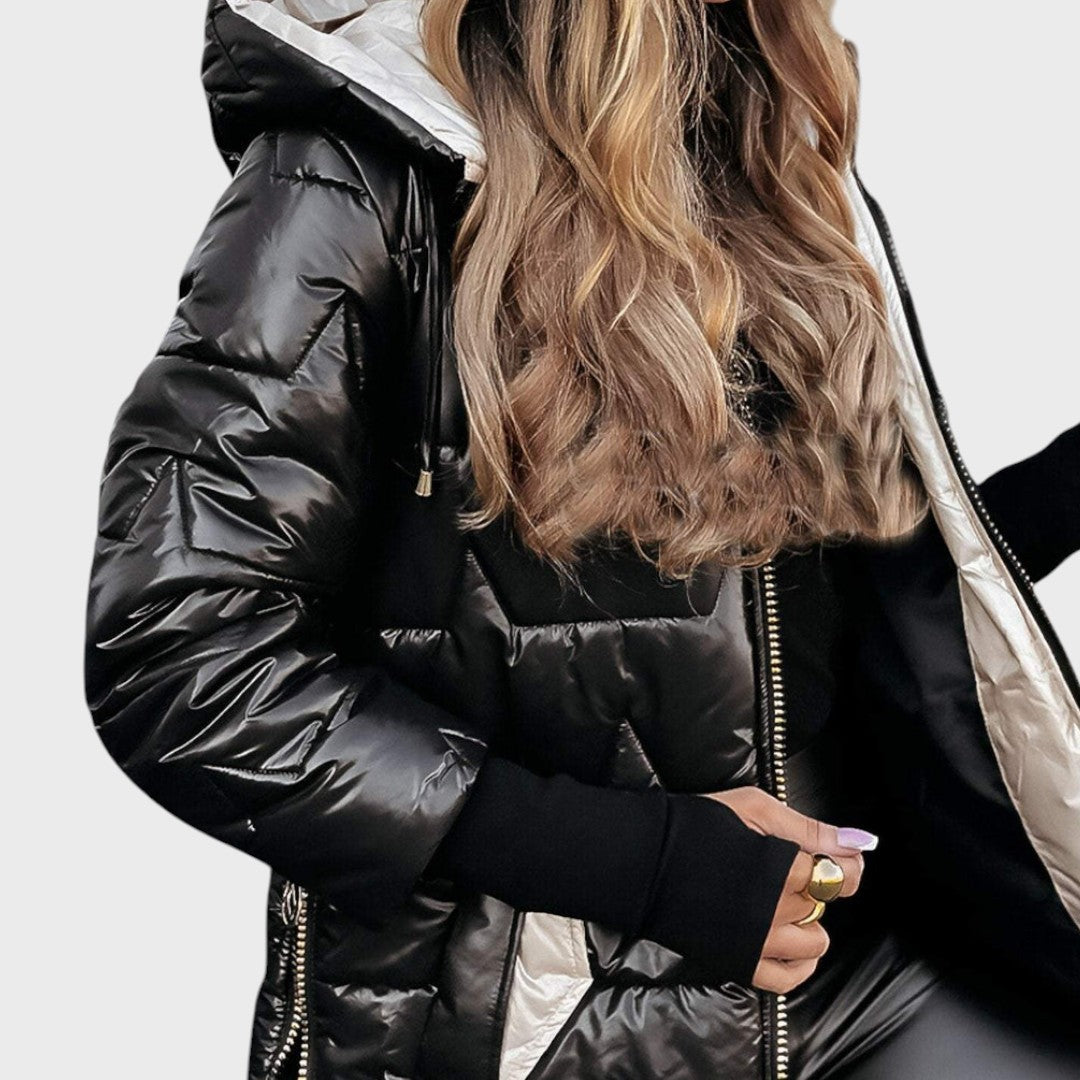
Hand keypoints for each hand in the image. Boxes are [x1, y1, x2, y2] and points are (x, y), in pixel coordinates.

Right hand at [706, 786, 873, 992]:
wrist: (645, 859)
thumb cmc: (697, 825)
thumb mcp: (755, 808)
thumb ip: (809, 829)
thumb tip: (857, 842)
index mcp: (782, 867)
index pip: (842, 875)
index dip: (842, 864)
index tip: (832, 857)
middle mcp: (776, 910)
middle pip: (823, 903)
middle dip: (812, 884)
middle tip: (784, 867)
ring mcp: (759, 941)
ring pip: (814, 941)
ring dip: (806, 922)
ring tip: (781, 901)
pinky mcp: (740, 962)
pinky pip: (789, 978)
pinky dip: (799, 962)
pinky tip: (790, 942)